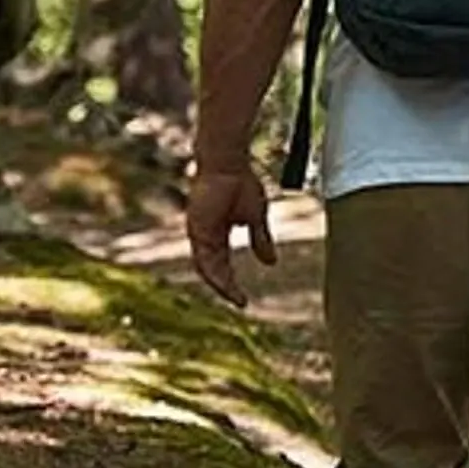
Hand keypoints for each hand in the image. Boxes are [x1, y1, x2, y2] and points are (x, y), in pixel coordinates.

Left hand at [187, 162, 276, 307]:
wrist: (228, 165)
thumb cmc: (240, 183)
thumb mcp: (256, 217)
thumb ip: (261, 240)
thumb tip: (271, 263)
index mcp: (216, 233)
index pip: (221, 264)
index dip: (230, 281)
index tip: (243, 298)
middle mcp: (204, 236)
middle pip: (212, 269)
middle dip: (225, 287)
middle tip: (240, 302)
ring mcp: (199, 233)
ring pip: (206, 268)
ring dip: (220, 285)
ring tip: (235, 298)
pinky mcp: (198, 229)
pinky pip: (204, 258)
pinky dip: (214, 273)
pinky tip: (225, 285)